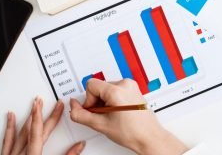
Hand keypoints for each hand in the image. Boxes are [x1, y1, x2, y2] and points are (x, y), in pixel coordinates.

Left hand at [1, 97, 84, 154]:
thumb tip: (79, 146)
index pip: (40, 132)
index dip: (47, 116)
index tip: (51, 104)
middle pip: (33, 131)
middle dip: (41, 115)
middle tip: (47, 102)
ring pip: (19, 134)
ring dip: (26, 119)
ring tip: (31, 107)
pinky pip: (7, 142)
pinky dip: (10, 129)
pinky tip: (10, 119)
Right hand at [70, 79, 187, 154]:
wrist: (148, 137)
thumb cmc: (131, 132)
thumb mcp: (100, 125)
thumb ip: (80, 114)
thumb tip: (73, 105)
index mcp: (117, 90)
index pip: (91, 85)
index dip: (88, 100)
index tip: (94, 111)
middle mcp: (126, 84)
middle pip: (99, 87)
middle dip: (96, 102)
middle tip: (103, 116)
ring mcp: (131, 86)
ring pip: (106, 89)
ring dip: (104, 102)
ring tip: (112, 116)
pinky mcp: (134, 90)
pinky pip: (116, 91)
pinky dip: (112, 101)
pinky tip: (117, 113)